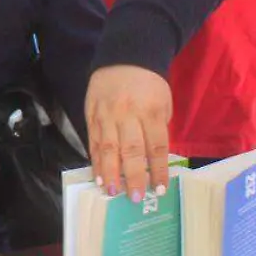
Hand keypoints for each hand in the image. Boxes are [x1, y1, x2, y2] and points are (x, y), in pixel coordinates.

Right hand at [85, 65, 173, 201]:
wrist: (124, 57)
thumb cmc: (150, 84)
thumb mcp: (164, 104)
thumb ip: (158, 130)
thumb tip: (153, 161)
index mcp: (150, 112)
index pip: (156, 146)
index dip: (158, 169)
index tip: (159, 189)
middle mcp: (127, 115)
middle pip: (131, 150)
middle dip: (133, 175)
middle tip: (134, 197)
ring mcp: (107, 115)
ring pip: (108, 148)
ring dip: (110, 172)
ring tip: (112, 191)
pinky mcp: (91, 115)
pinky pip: (93, 141)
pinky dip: (95, 160)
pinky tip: (98, 176)